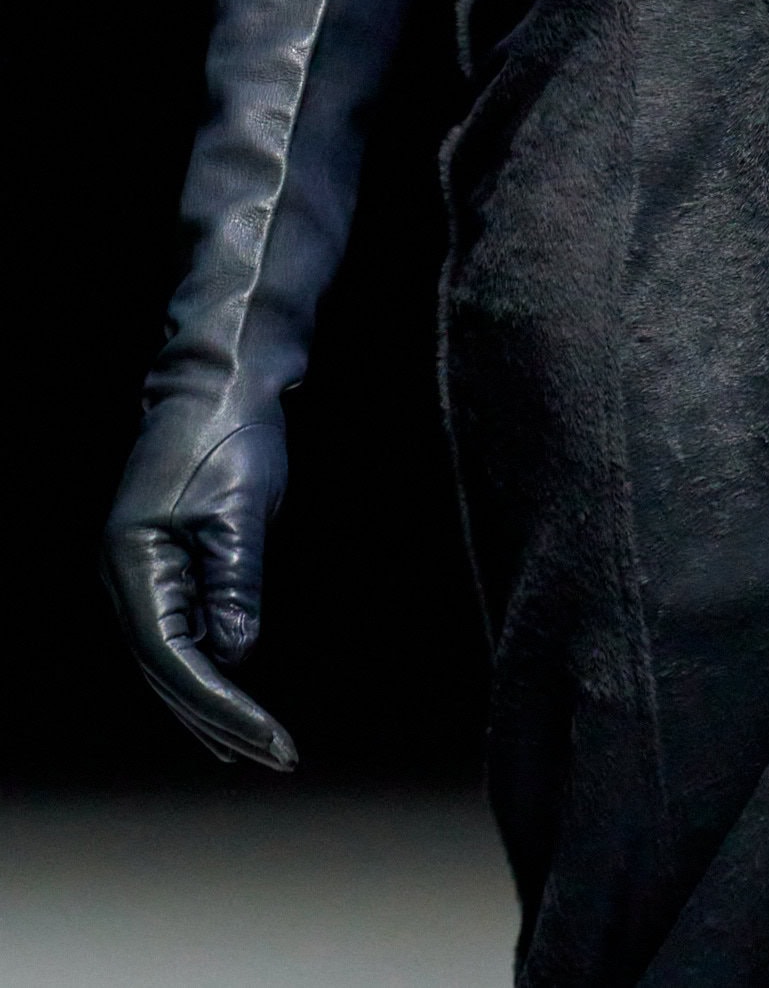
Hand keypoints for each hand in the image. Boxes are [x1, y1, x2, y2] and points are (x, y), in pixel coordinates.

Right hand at [102, 409, 297, 772]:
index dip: (224, 706)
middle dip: (221, 720)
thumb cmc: (231, 431)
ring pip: (168, 661)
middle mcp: (124, 575)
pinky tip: (230, 693)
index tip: (274, 739)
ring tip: (256, 748)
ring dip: (210, 705)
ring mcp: (136, 569)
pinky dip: (204, 671)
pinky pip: (176, 635)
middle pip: (166, 673)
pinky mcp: (157, 561)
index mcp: (135, 563)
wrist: (217, 376)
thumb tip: (235, 657)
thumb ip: (236, 583)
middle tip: (279, 757)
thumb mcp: (243, 507)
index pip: (176, 661)